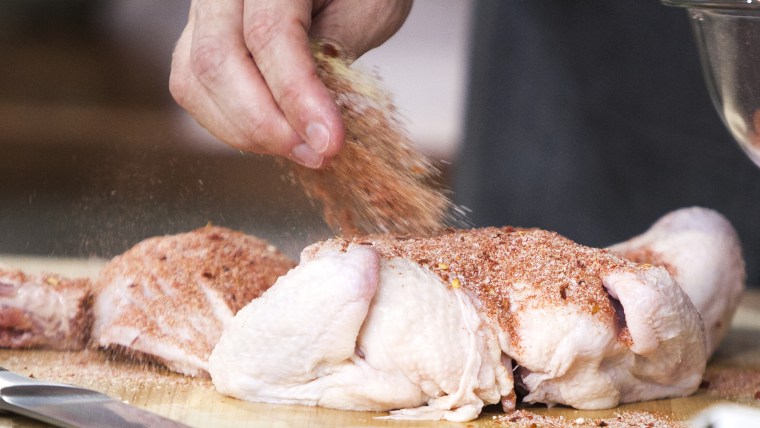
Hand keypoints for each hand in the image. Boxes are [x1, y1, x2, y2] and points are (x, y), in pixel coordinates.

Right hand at [169, 0, 412, 167]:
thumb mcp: (367, 8)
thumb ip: (339, 47)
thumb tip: (316, 110)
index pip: (268, 33)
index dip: (296, 95)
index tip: (327, 140)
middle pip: (216, 60)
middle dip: (265, 123)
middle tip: (315, 152)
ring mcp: (202, 15)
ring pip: (194, 82)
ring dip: (247, 131)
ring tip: (302, 148)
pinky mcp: (195, 43)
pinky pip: (194, 92)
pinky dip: (232, 125)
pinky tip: (276, 135)